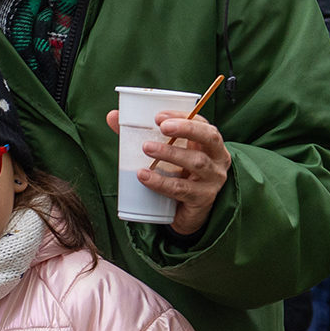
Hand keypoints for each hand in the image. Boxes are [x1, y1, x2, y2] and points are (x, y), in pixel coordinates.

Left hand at [107, 109, 231, 236]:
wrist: (186, 215)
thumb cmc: (176, 175)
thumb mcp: (163, 153)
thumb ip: (139, 134)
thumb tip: (112, 116)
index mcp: (209, 143)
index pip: (202, 123)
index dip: (184, 117)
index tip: (159, 116)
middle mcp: (217, 159)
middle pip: (210, 138)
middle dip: (186, 129)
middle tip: (162, 127)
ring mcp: (213, 180)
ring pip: (196, 162)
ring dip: (170, 153)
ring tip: (146, 148)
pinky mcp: (202, 199)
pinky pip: (182, 189)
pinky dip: (161, 182)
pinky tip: (144, 176)